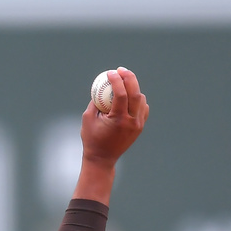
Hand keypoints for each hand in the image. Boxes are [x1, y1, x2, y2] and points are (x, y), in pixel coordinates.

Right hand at [72, 67, 148, 203]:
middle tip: (121, 70)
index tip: (110, 73)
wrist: (102, 159)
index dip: (116, 80)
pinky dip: (137, 100)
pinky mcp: (140, 127)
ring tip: (124, 82)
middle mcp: (131, 122)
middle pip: (135, 93)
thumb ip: (95, 101)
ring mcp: (138, 125)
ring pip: (141, 99)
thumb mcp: (88, 118)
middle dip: (129, 78)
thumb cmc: (91, 139)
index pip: (121, 94)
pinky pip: (142, 108)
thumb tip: (101, 85)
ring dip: (133, 88)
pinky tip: (129, 97)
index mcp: (118, 119)